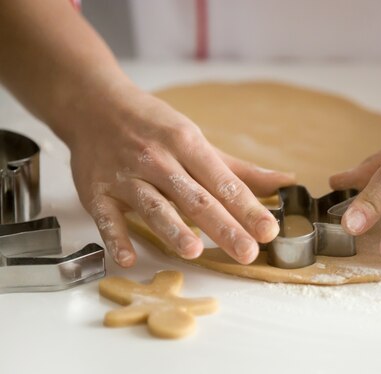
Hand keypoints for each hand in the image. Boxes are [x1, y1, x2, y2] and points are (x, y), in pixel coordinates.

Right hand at [63, 81, 294, 266]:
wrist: (93, 104)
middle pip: (195, 197)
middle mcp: (158, 160)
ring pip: (154, 205)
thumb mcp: (195, 139)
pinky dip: (115, 238)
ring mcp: (126, 176)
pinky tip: (128, 259)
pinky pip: (107, 217)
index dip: (248, 208)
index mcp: (187, 144)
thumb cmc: (153, 125)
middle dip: (223, 226)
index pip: (224, 182)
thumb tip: (285, 181)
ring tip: (194, 251)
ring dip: (173, 228)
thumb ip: (239, 169)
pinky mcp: (97, 191)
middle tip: (247, 252)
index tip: (268, 230)